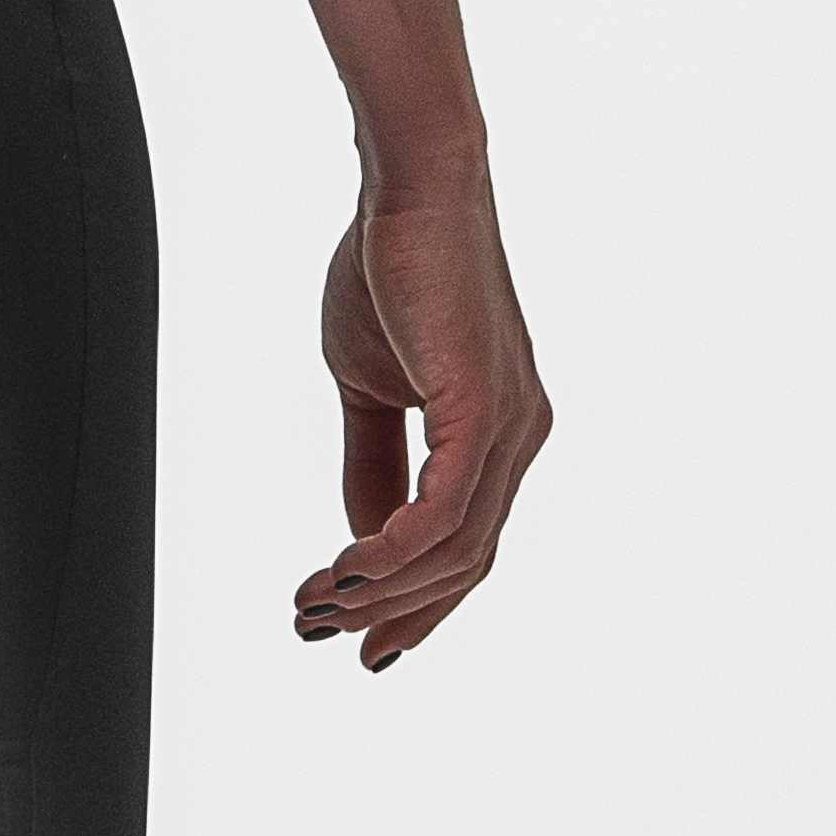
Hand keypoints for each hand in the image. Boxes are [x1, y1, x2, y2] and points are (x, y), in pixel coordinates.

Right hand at [296, 171, 546, 670]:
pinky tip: (346, 569)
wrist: (408, 190)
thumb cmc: (390, 271)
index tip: (361, 644)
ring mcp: (510, 426)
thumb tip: (363, 539)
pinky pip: (445, 511)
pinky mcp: (483, 409)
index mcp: (498, 434)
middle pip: (466, 564)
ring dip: (381, 589)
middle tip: (320, 635)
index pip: (467, 546)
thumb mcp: (370, 390)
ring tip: (315, 603)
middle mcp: (519, 438)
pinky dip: (393, 552)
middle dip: (393, 613)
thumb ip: (373, 463)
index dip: (416, 604)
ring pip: (456, 549)